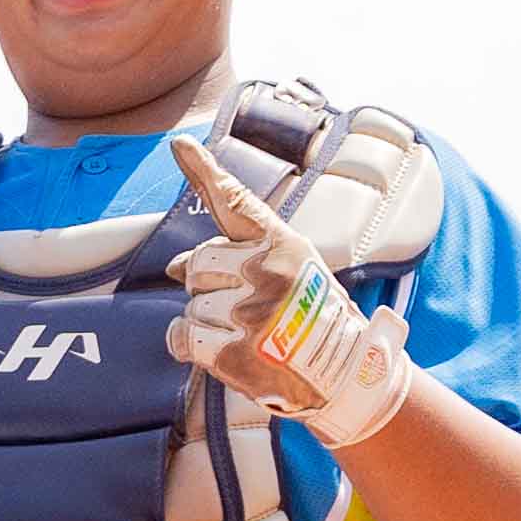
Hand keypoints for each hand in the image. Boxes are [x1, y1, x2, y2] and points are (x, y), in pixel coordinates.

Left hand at [163, 131, 418, 446]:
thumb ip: (236, 260)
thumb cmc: (312, 318)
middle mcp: (268, 272)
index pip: (235, 202)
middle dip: (209, 285)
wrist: (344, 375)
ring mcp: (251, 313)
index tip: (178, 145)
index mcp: (283, 245)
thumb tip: (176, 267)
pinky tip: (223, 350)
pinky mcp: (235, 353)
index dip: (203, 171)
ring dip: (208, 321)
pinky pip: (182, 336)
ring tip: (249, 334)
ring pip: (190, 304)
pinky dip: (190, 345)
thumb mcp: (290, 273)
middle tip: (245, 306)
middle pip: (198, 263)